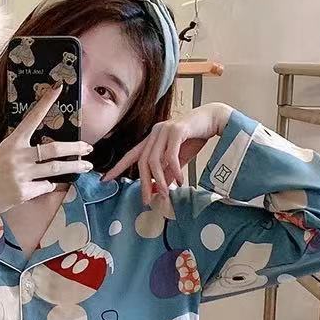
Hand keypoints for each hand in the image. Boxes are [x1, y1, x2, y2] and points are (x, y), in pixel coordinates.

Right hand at [0, 82, 93, 224]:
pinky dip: (48, 186)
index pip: (32, 118)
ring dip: (75, 167)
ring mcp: (22, 175)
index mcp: (12, 142)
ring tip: (86, 166)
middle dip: (76, 148)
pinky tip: (43, 186)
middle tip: (89, 147)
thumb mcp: (3, 154)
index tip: (59, 87)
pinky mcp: (24, 192)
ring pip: (56, 169)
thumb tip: (46, 151)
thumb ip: (23, 150)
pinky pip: (46, 187)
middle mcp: (18, 156)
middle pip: (54, 149)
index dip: (46, 102)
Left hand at [101, 103, 232, 205]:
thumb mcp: (178, 159)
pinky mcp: (177, 130)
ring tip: (165, 193)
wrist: (213, 118)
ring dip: (159, 180)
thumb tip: (158, 190)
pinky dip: (174, 170)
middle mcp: (154, 133)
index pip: (130, 155)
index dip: (118, 168)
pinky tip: (180, 181)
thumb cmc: (194, 138)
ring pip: (154, 160)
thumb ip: (167, 172)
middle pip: (142, 162)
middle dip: (143, 183)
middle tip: (146, 200)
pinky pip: (171, 155)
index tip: (105, 180)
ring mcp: (164, 130)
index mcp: (151, 139)